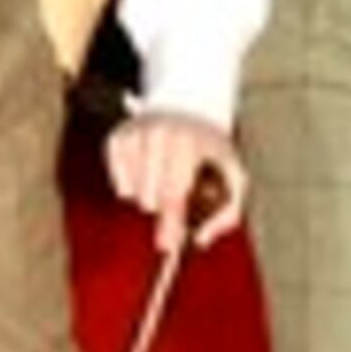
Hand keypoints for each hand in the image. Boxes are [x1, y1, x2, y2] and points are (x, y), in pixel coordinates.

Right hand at [104, 110, 245, 251]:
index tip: (167, 246)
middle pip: (149, 200)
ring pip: (132, 194)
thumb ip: (227, 213)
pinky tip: (150, 170)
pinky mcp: (117, 140)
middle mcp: (157, 136)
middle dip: (164, 207)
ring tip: (166, 177)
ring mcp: (134, 136)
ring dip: (150, 195)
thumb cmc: (212, 149)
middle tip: (178, 197)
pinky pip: (120, 185)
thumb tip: (200, 240)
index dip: (170, 224)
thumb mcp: (233, 175)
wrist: (189, 104)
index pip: (173, 194)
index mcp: (188, 144)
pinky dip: (135, 186)